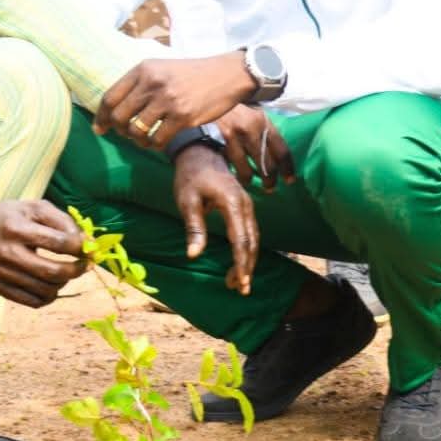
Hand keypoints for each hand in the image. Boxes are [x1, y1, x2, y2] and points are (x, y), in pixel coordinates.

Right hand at [0, 191, 86, 307]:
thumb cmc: (9, 216)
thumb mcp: (33, 207)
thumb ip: (62, 221)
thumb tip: (86, 242)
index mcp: (17, 228)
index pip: (58, 243)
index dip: (80, 247)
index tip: (87, 247)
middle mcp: (7, 253)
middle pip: (53, 272)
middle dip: (77, 270)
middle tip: (85, 265)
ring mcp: (2, 274)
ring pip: (46, 291)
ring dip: (64, 282)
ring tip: (64, 272)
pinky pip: (34, 302)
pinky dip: (50, 295)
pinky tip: (51, 283)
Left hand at [94, 53, 255, 149]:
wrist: (227, 74)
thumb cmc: (192, 74)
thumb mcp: (161, 68)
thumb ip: (138, 84)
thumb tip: (113, 109)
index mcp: (143, 69)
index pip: (110, 97)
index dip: (101, 117)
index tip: (100, 129)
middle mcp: (152, 83)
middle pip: (119, 116)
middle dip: (120, 131)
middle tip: (128, 134)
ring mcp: (167, 100)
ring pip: (136, 131)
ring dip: (138, 140)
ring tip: (145, 139)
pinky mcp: (183, 116)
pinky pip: (157, 139)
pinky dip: (154, 145)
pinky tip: (159, 142)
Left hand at [173, 144, 257, 294]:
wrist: (199, 152)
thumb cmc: (190, 176)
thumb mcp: (187, 201)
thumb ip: (194, 228)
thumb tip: (193, 255)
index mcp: (232, 202)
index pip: (241, 239)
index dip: (241, 262)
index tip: (239, 281)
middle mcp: (245, 204)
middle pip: (251, 242)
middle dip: (247, 267)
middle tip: (240, 289)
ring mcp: (247, 205)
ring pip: (253, 238)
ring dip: (248, 260)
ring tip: (239, 282)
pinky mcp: (244, 207)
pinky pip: (250, 231)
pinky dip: (247, 249)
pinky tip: (240, 263)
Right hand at [214, 104, 294, 191]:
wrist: (204, 99)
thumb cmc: (230, 109)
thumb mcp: (250, 114)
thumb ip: (262, 130)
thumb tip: (274, 152)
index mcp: (263, 121)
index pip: (282, 150)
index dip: (287, 169)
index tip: (289, 180)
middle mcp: (252, 128)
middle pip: (268, 164)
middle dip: (270, 179)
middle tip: (270, 187)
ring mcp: (235, 136)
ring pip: (249, 170)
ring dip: (251, 181)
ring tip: (250, 183)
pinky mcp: (219, 143)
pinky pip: (232, 168)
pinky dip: (236, 176)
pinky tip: (236, 177)